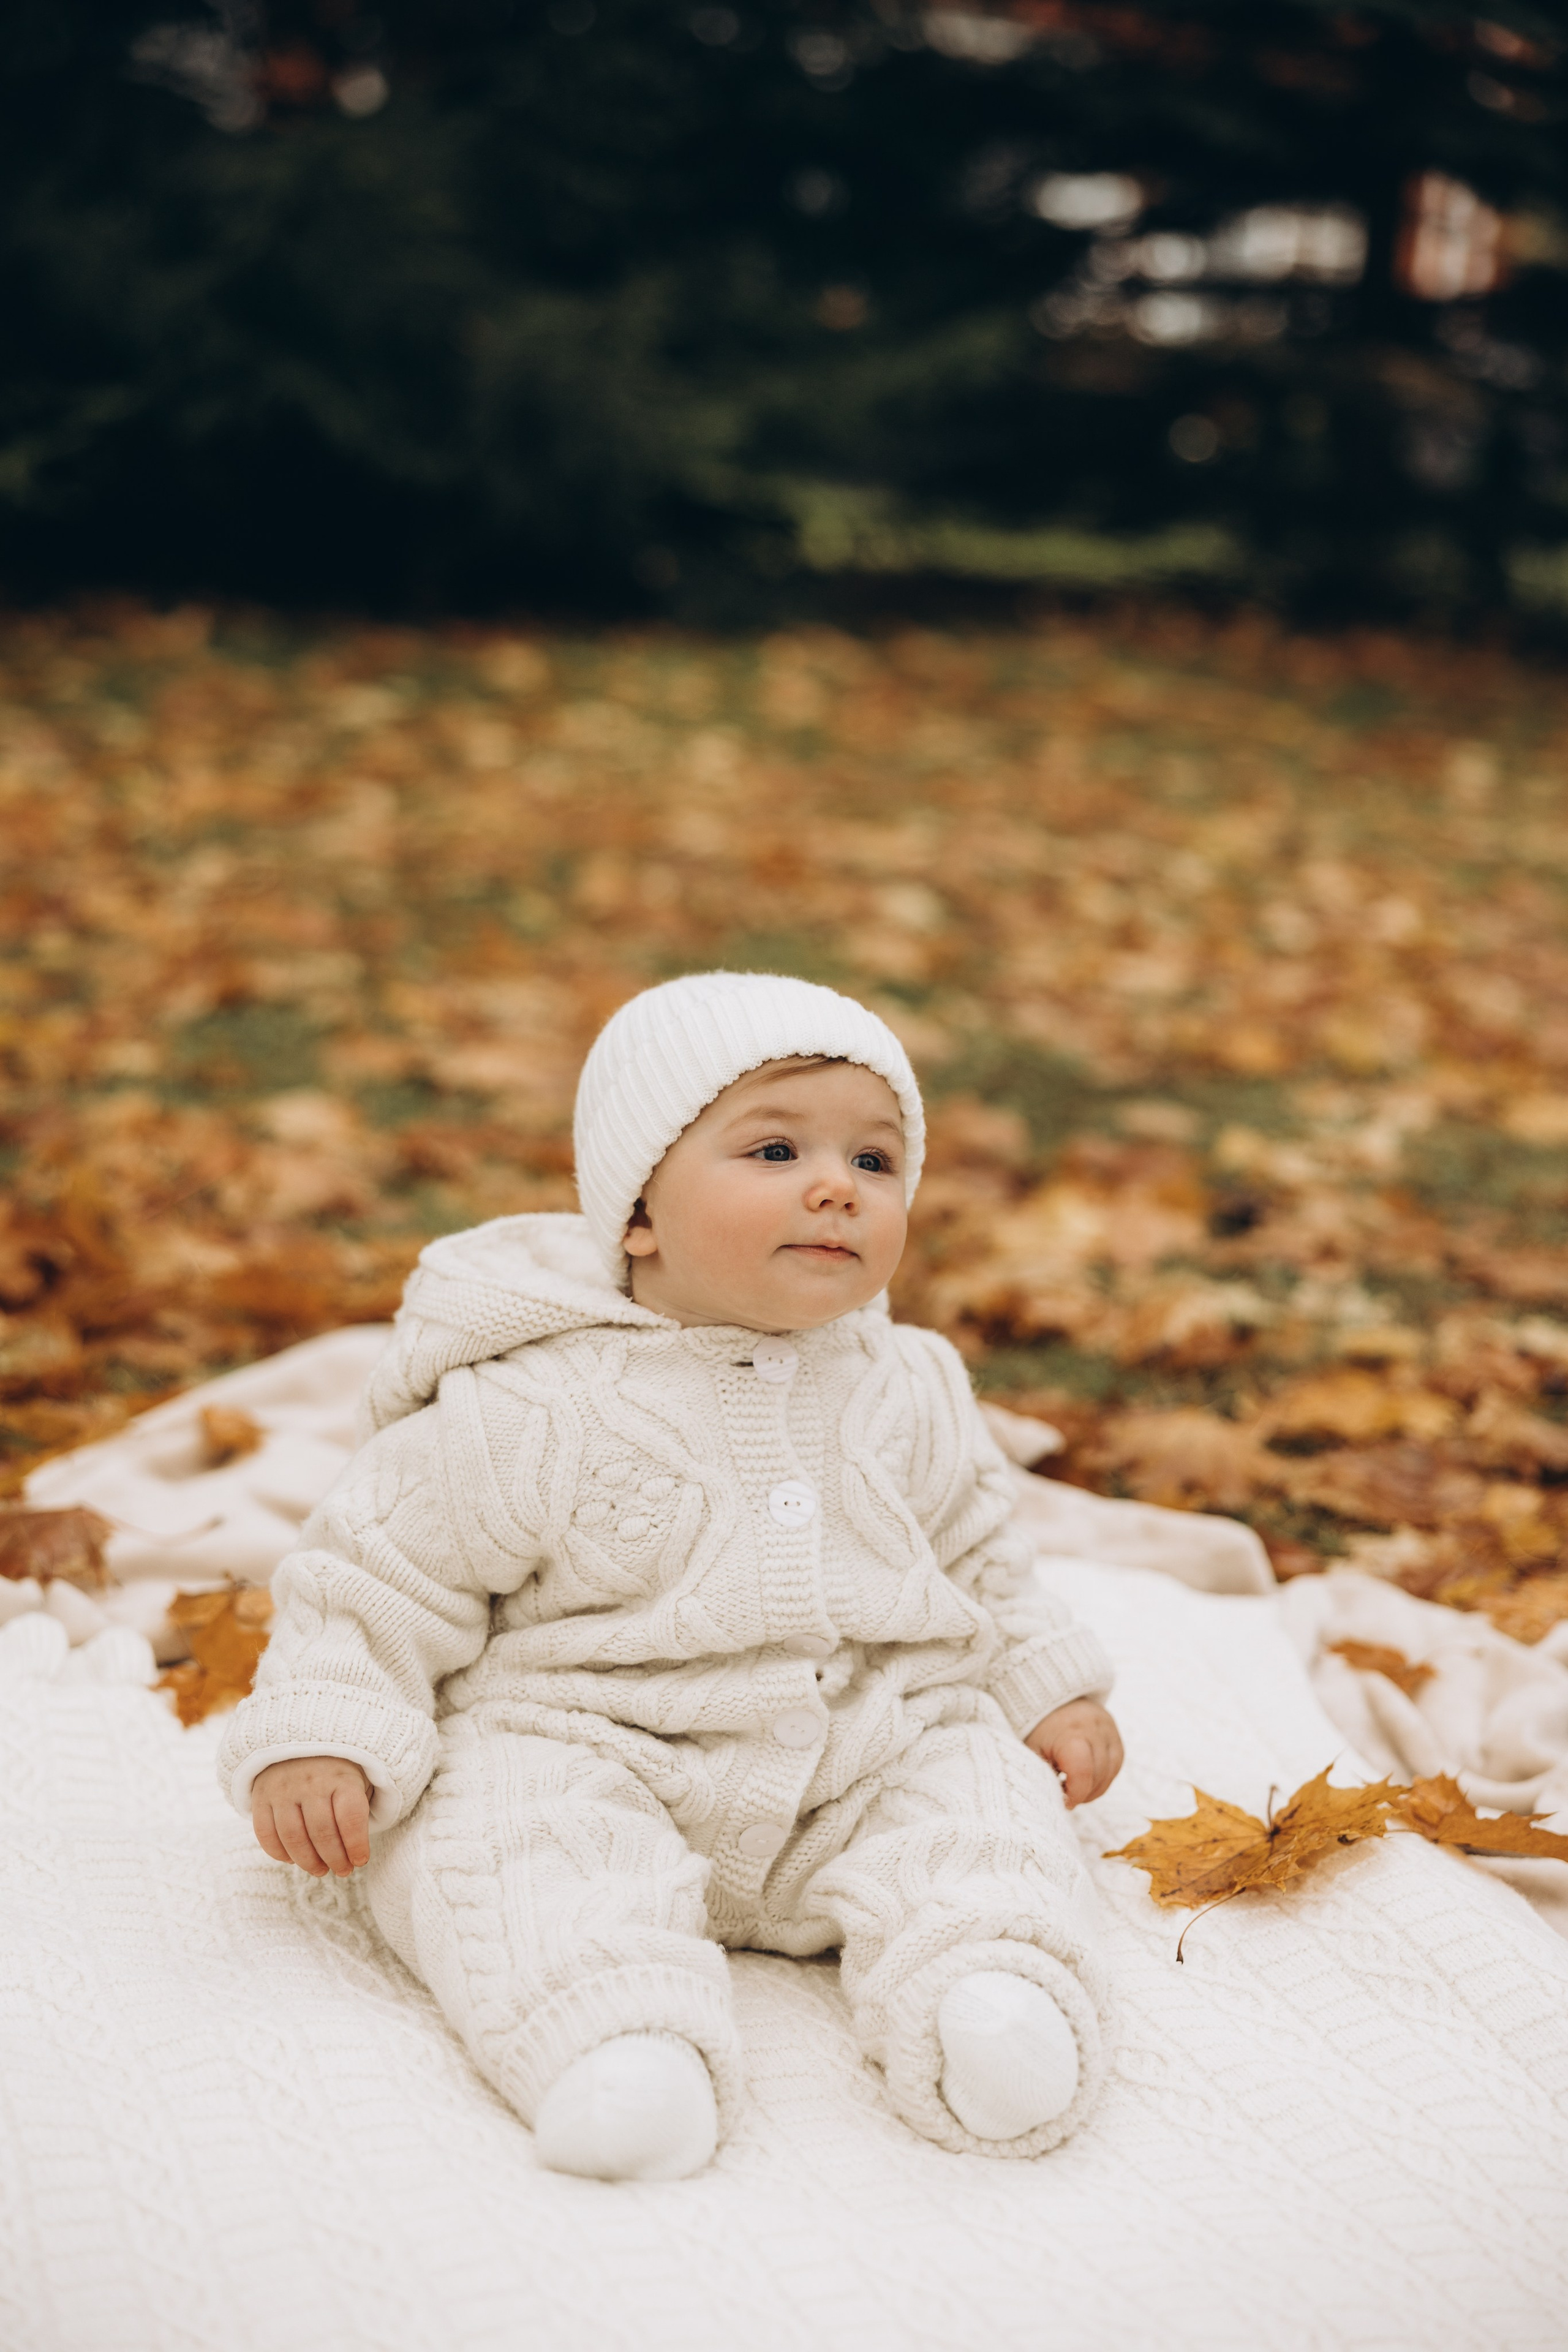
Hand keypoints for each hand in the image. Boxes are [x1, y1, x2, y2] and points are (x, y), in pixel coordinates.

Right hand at [251, 1756, 371, 1877]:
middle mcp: (310, 1782)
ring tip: (320, 1870)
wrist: (298, 1741)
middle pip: (322, 1832)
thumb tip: (358, 1853)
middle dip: (335, 1859)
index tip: (360, 1861)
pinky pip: (265, 1833)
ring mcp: (283, 1789)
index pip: (350, 1817)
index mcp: (341, 1776)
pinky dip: (278, 1853)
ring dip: (308, 1861)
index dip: (356, 1845)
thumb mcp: (358, 1779)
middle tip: (343, 1871)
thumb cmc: (336, 1770)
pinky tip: (293, 1859)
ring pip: (293, 1837)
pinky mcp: (261, 1796)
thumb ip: (360, 1809)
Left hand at [1023, 1698, 1123, 1808]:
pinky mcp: (1116, 1735)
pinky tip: (1088, 1779)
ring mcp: (1109, 1731)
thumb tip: (1057, 1802)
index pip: (1083, 1771)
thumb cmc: (1039, 1730)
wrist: (1053, 1699)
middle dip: (1084, 1793)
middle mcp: (1094, 1729)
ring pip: (1110, 1772)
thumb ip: (1044, 1776)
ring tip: (1076, 1788)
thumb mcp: (1034, 1751)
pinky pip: (1116, 1765)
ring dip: (1095, 1788)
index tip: (1064, 1800)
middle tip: (1067, 1795)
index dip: (1075, 1793)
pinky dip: (1104, 1777)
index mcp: (1070, 1732)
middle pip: (1098, 1775)